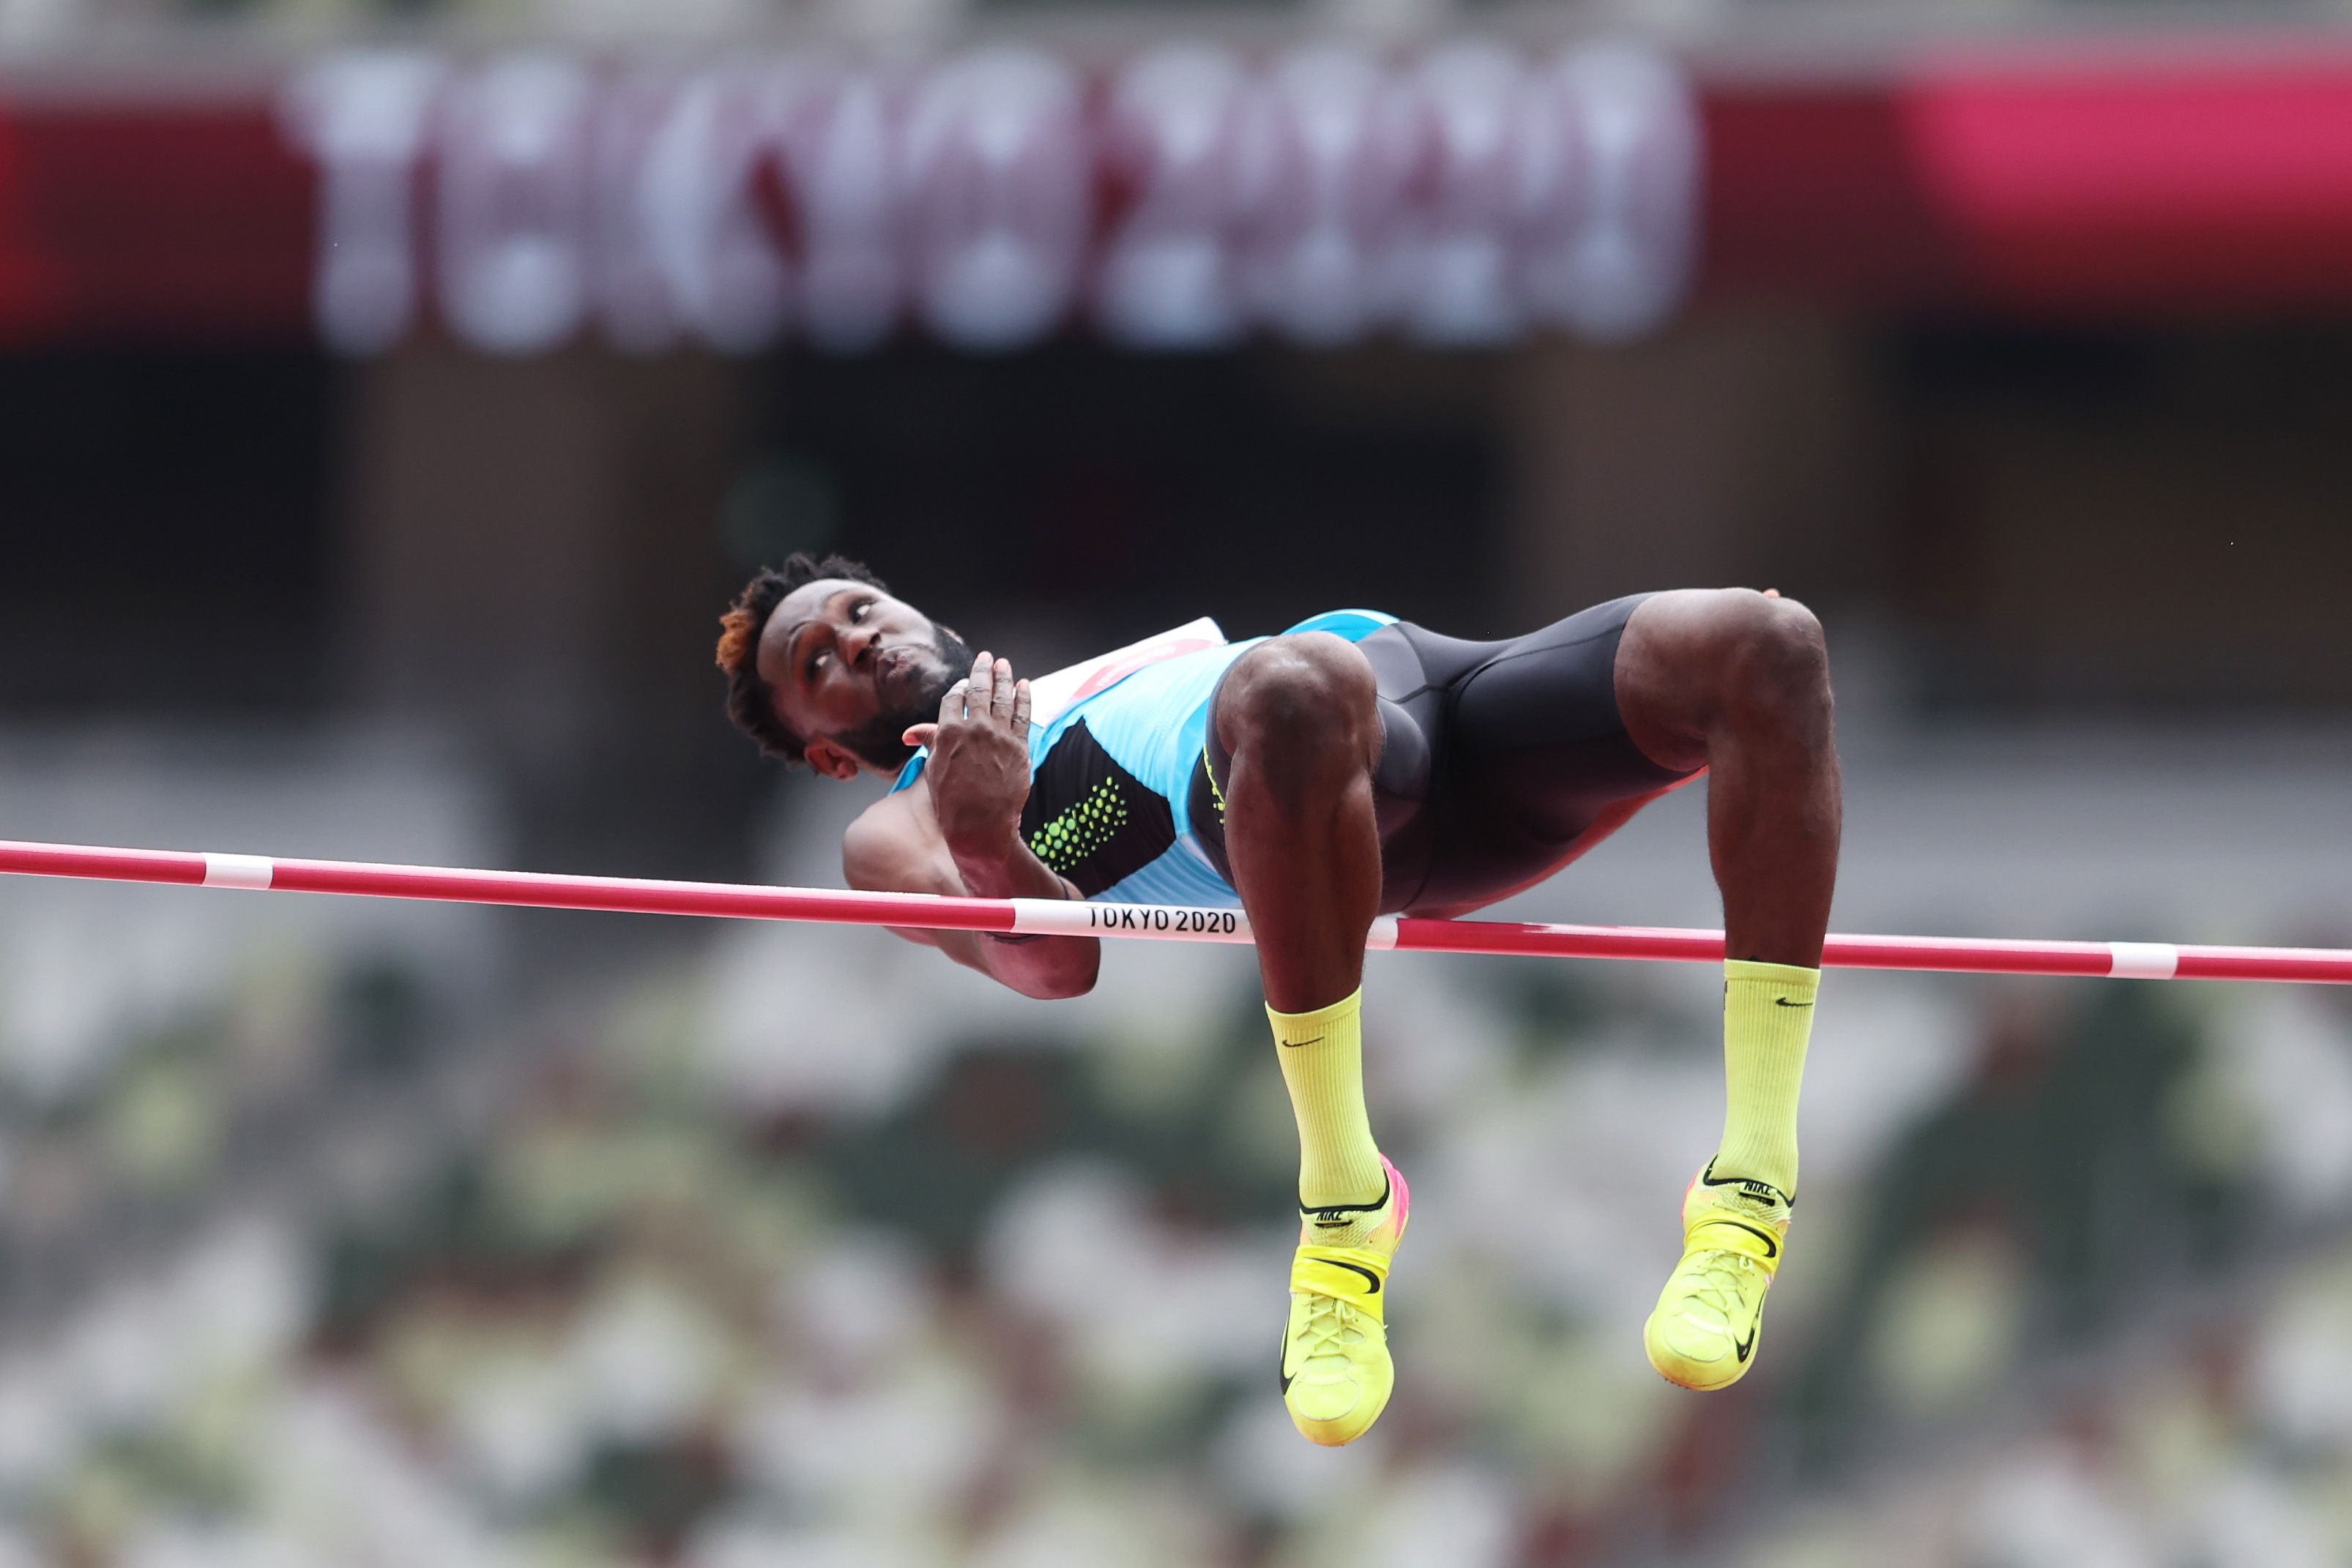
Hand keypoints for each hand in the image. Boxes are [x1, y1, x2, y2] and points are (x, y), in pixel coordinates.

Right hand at [903, 651, 1034, 863]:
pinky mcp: (1019, 746)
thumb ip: (929, 742)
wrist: (980, 824)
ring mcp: (998, 736)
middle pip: (978, 690)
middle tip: (987, 658)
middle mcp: (974, 728)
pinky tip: (1024, 685)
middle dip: (982, 670)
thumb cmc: (952, 800)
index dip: (958, 688)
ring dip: (1004, 677)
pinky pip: (1022, 714)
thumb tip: (910, 732)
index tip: (963, 683)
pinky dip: (1024, 697)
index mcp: (948, 732)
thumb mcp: (933, 769)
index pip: (953, 698)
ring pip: (1003, 697)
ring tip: (1004, 665)